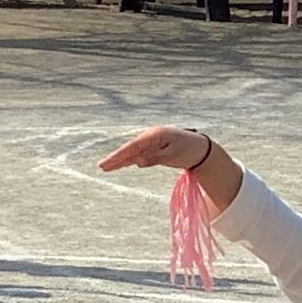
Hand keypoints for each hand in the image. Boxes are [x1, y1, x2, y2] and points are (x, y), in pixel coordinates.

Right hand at [98, 126, 213, 172]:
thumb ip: (155, 157)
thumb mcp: (173, 155)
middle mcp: (150, 136)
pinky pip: (138, 155)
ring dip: (120, 160)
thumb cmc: (189, 150)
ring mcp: (151, 142)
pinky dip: (129, 160)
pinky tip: (119, 165)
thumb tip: (137, 161)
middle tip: (101, 166)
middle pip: (130, 149)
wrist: (200, 149)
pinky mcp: (153, 148)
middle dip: (116, 158)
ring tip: (105, 168)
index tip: (109, 162)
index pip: (134, 146)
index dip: (120, 155)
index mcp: (155, 135)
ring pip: (132, 152)